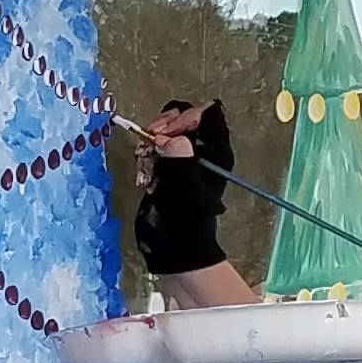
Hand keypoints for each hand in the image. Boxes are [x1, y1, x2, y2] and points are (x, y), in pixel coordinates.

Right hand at [133, 99, 232, 275]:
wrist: (175, 248)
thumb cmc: (186, 222)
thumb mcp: (184, 192)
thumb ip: (180, 163)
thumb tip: (172, 140)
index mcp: (216, 152)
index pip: (207, 114)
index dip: (185, 116)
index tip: (166, 132)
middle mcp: (202, 150)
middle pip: (182, 117)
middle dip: (162, 127)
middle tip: (149, 144)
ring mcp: (183, 158)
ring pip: (164, 132)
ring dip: (149, 145)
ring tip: (146, 166)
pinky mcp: (167, 167)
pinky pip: (153, 149)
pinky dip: (145, 159)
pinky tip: (145, 179)